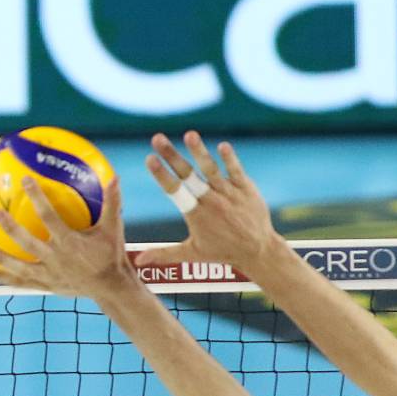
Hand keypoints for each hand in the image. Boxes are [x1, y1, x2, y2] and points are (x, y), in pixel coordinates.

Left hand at [0, 176, 132, 299]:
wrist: (111, 287)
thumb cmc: (111, 255)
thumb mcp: (113, 229)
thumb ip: (112, 203)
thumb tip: (114, 177)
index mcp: (69, 242)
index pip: (49, 217)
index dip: (38, 198)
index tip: (25, 181)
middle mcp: (55, 258)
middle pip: (27, 241)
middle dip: (10, 227)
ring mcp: (48, 274)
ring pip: (19, 266)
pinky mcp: (44, 285)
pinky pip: (20, 282)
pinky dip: (2, 277)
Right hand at [135, 130, 287, 271]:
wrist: (258, 250)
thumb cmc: (222, 252)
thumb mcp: (191, 254)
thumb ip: (163, 254)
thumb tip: (138, 260)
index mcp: (195, 214)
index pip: (174, 190)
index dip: (161, 174)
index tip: (149, 158)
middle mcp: (211, 201)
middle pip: (187, 175)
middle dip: (171, 155)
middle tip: (157, 138)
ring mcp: (229, 193)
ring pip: (211, 169)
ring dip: (199, 151)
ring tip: (189, 134)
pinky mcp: (246, 189)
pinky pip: (236, 171)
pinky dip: (230, 159)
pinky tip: (222, 145)